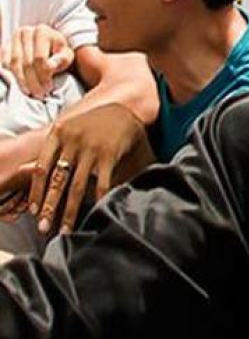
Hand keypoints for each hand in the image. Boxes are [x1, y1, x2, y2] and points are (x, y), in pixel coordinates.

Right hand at [1, 25, 73, 98]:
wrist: (47, 45)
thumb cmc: (59, 52)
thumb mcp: (66, 55)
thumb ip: (61, 60)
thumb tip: (49, 66)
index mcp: (42, 31)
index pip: (39, 58)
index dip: (44, 75)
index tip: (48, 88)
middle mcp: (25, 31)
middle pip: (26, 62)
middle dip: (33, 81)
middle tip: (39, 94)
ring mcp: (13, 38)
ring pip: (13, 64)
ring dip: (21, 81)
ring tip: (30, 92)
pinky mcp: (5, 46)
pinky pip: (5, 63)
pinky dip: (11, 75)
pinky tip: (21, 84)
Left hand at [28, 103, 153, 234]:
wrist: (124, 110)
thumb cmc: (93, 123)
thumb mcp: (69, 129)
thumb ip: (54, 148)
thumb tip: (33, 174)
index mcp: (58, 134)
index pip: (41, 168)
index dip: (36, 192)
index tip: (34, 211)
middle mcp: (72, 141)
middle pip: (56, 181)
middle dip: (49, 207)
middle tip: (44, 227)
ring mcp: (91, 149)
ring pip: (76, 187)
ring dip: (69, 211)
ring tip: (66, 228)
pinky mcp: (109, 155)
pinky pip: (100, 184)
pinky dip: (96, 200)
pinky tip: (92, 212)